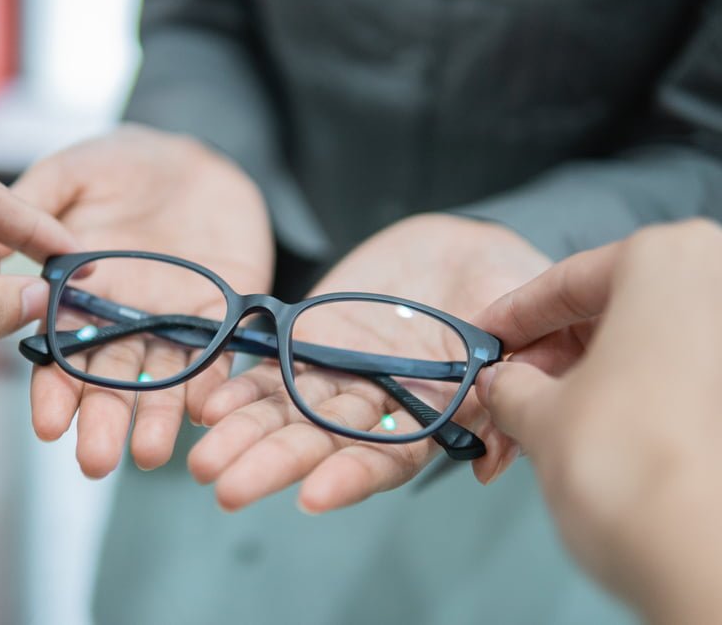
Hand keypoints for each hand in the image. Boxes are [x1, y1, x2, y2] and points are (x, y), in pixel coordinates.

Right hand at [9, 125, 273, 475]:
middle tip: (96, 461)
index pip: (61, 353)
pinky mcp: (224, 313)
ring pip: (163, 379)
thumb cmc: (122, 162)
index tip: (49, 425)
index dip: (55, 390)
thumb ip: (33, 208)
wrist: (194, 156)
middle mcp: (124, 319)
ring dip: (155, 419)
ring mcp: (174, 320)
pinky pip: (221, 353)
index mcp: (78, 295)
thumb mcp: (71, 172)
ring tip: (148, 456)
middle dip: (102, 421)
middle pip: (110, 380)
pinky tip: (207, 413)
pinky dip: (214, 384)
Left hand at [187, 214, 549, 511]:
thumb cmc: (512, 282)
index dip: (352, 477)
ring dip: (243, 435)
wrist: (463, 241)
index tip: (311, 496)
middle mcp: (379, 403)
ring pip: (286, 412)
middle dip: (275, 464)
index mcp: (433, 411)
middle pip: (322, 443)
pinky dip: (240, 386)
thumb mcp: (536, 322)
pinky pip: (270, 368)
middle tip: (225, 487)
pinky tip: (209, 404)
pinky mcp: (312, 342)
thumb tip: (496, 464)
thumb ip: (525, 377)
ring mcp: (341, 374)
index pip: (390, 457)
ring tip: (202, 459)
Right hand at [474, 220, 721, 623]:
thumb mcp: (535, 410)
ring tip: (537, 426)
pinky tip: (586, 432)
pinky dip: (627, 398)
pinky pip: (674, 375)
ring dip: (582, 383)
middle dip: (549, 359)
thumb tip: (502, 384)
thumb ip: (509, 385)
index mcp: (665, 260)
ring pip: (643, 346)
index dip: (511, 318)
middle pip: (610, 312)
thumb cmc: (629, 465)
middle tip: (507, 392)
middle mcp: (714, 283)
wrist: (696, 549)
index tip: (487, 340)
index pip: (567, 280)